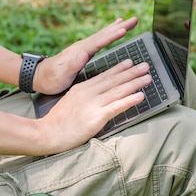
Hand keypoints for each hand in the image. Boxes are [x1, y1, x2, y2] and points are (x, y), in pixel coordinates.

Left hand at [32, 17, 138, 94]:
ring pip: (103, 35)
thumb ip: (72, 64)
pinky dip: (108, 35)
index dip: (113, 35)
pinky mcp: (83, 52)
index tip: (125, 28)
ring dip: (116, 29)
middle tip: (134, 19)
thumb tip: (83, 54)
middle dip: (120, 27)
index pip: (100, 41)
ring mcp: (82, 48)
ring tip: (126, 22)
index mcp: (80, 51)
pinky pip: (100, 41)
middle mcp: (82, 47)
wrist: (39, 77)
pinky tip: (112, 34)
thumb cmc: (50, 78)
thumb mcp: (61, 74)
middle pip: (104, 34)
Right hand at [35, 59, 151, 152]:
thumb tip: (95, 96)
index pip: (104, 76)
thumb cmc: (57, 122)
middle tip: (145, 66)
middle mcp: (89, 93)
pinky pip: (117, 107)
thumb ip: (83, 96)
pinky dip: (130, 100)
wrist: (47, 133)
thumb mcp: (70, 102)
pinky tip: (140, 96)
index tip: (130, 62)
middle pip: (114, 80)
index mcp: (82, 88)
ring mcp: (93, 104)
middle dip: (132, 72)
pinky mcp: (96, 117)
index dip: (119, 69)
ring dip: (135, 83)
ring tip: (148, 78)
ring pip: (118, 90)